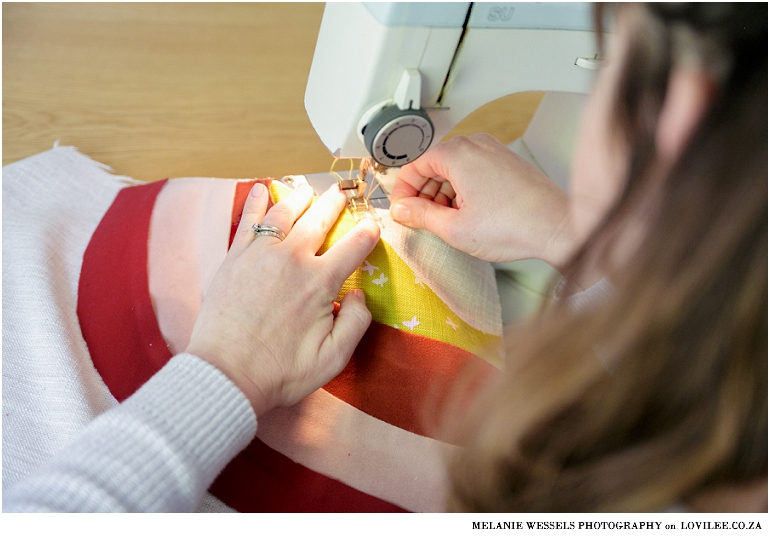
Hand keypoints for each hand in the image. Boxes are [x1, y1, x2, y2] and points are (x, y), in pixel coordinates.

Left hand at [186, 183, 379, 415]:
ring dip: (299, 197)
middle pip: (319, 220)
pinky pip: (248, 221)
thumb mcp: (333, 358)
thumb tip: (360, 294)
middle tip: (341, 194)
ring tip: (307, 190)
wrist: (226, 375)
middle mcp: (292, 259)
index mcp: (320, 282)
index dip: (369, 231)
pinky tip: (260, 190)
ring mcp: (260, 255)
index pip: (354, 245)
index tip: (373, 223)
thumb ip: (356, 322)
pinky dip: (256, 202)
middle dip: (334, 203)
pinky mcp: (234, 258)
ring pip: (284, 213)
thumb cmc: (281, 371)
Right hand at [389, 134, 574, 268]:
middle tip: (421, 221)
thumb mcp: (454, 228)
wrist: (557, 226)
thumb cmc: (513, 225)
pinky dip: (463, 190)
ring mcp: (494, 150)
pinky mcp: (507, 162)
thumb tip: (401, 210)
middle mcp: (475, 144)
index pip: (414, 166)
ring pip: (454, 169)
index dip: (402, 193)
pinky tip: (469, 215)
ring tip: (448, 223)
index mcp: (456, 152)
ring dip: (443, 194)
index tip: (401, 213)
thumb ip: (420, 216)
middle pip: (434, 165)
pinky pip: (474, 170)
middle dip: (424, 194)